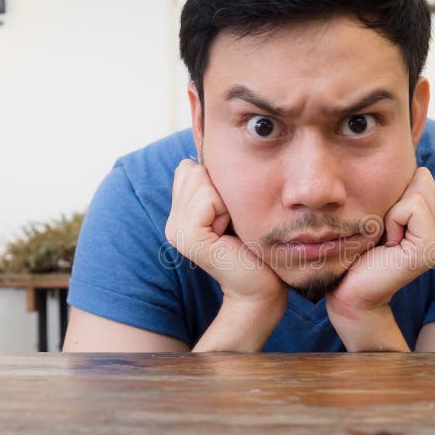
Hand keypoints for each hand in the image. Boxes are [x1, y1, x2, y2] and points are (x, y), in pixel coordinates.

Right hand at [165, 159, 286, 350]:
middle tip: (233, 222)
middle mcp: (173, 221)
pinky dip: (225, 210)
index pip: (189, 167)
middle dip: (222, 189)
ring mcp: (176, 230)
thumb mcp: (234, 206)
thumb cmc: (256, 246)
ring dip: (226, 199)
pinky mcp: (188, 237)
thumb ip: (216, 183)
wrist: (262, 286)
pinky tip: (230, 233)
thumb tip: (208, 148)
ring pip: (200, 179)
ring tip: (232, 228)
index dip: (219, 183)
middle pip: (193, 169)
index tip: (231, 214)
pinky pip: (207, 197)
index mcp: (181, 212)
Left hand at [326, 167, 434, 350]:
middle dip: (393, 198)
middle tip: (382, 232)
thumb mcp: (377, 217)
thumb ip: (394, 194)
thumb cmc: (356, 254)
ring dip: (391, 210)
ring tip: (384, 238)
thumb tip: (400, 160)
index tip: (382, 224)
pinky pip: (411, 207)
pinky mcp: (429, 246)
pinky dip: (392, 220)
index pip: (420, 176)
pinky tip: (387, 244)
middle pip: (420, 178)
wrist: (350, 294)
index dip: (393, 192)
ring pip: (416, 190)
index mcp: (433, 222)